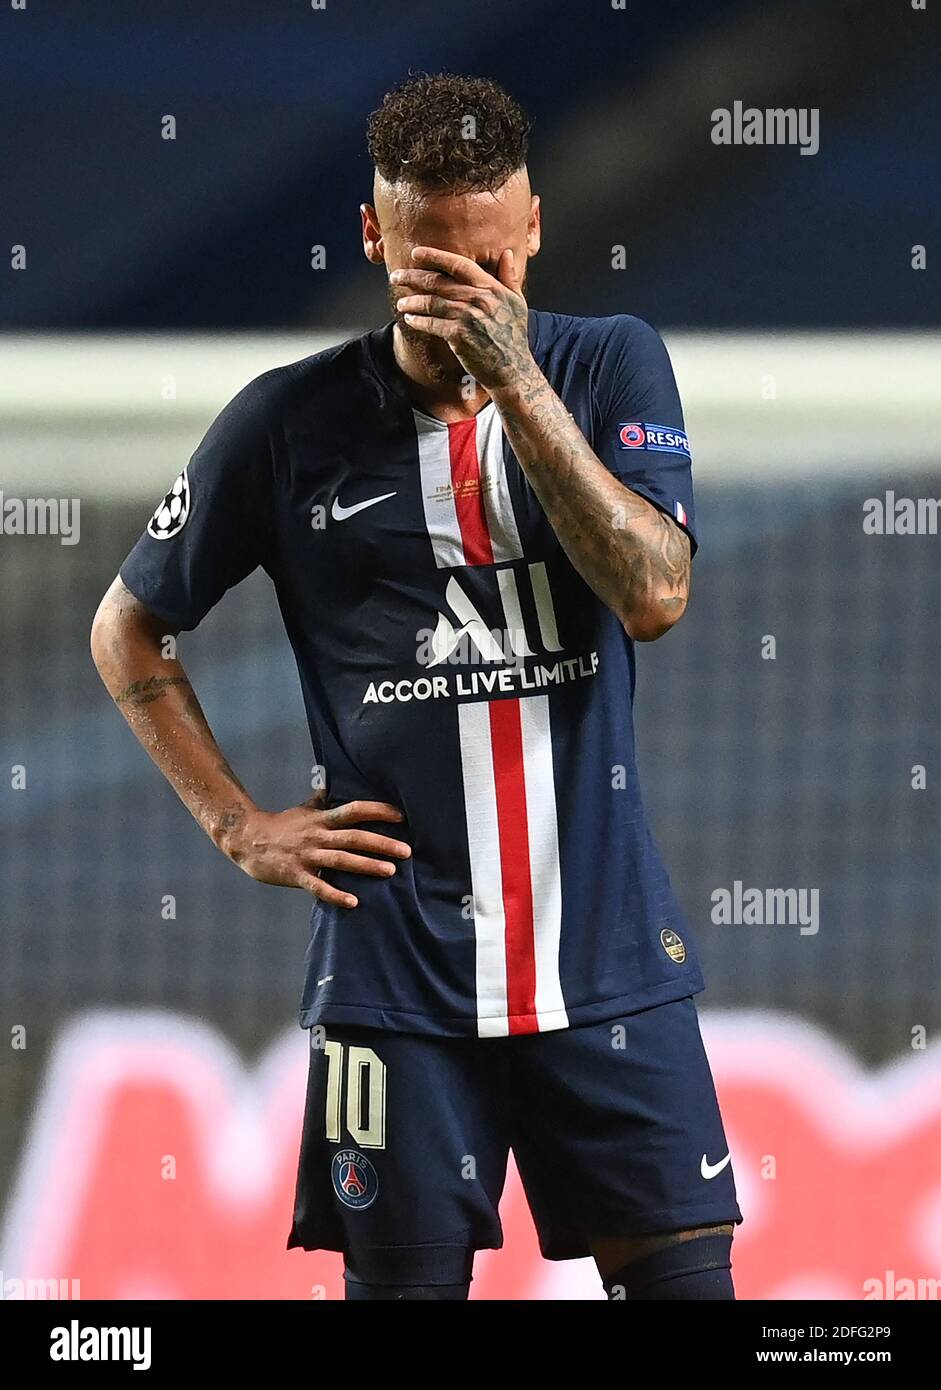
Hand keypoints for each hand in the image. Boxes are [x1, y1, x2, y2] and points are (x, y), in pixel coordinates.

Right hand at [222, 797, 410, 908]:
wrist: (246, 840)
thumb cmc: (280, 825)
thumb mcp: (304, 809)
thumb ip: (321, 800)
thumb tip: (333, 783)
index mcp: (322, 819)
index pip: (354, 810)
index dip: (377, 811)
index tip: (400, 816)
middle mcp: (317, 836)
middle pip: (353, 837)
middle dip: (381, 843)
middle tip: (407, 851)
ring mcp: (307, 856)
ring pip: (340, 861)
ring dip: (366, 866)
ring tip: (390, 871)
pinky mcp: (295, 874)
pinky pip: (318, 886)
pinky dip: (335, 894)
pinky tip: (353, 902)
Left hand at [391, 246, 535, 390]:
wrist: (512, 369)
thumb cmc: (514, 336)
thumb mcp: (517, 303)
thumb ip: (510, 277)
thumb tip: (507, 253)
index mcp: (491, 288)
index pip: (459, 265)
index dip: (435, 257)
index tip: (417, 253)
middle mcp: (479, 299)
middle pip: (439, 282)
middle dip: (413, 277)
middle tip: (396, 276)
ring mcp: (468, 317)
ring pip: (432, 302)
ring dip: (412, 301)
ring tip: (401, 302)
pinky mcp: (459, 336)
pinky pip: (432, 324)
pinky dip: (418, 321)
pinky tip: (409, 319)